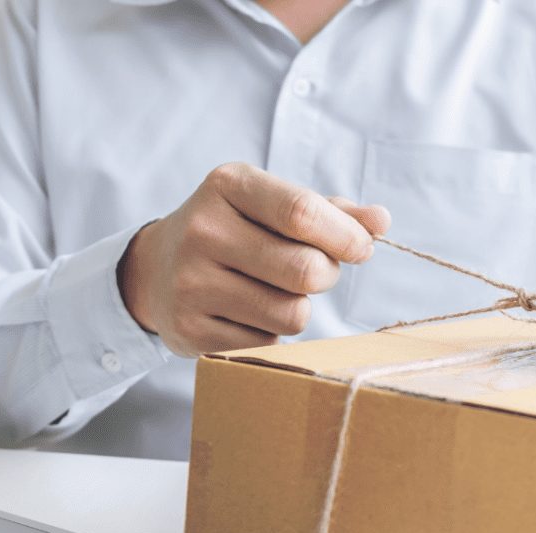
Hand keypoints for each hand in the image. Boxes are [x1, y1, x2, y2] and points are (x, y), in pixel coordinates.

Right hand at [120, 162, 389, 355]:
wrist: (155, 270)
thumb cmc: (234, 230)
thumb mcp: (271, 205)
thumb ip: (329, 212)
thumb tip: (381, 221)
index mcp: (227, 186)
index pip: (302, 212)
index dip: (346, 236)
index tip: (361, 247)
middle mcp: (202, 231)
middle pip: (304, 270)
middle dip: (326, 275)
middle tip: (315, 271)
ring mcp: (191, 284)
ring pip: (291, 314)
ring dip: (299, 308)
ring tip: (276, 292)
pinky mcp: (190, 331)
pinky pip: (266, 342)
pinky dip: (271, 332)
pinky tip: (247, 314)